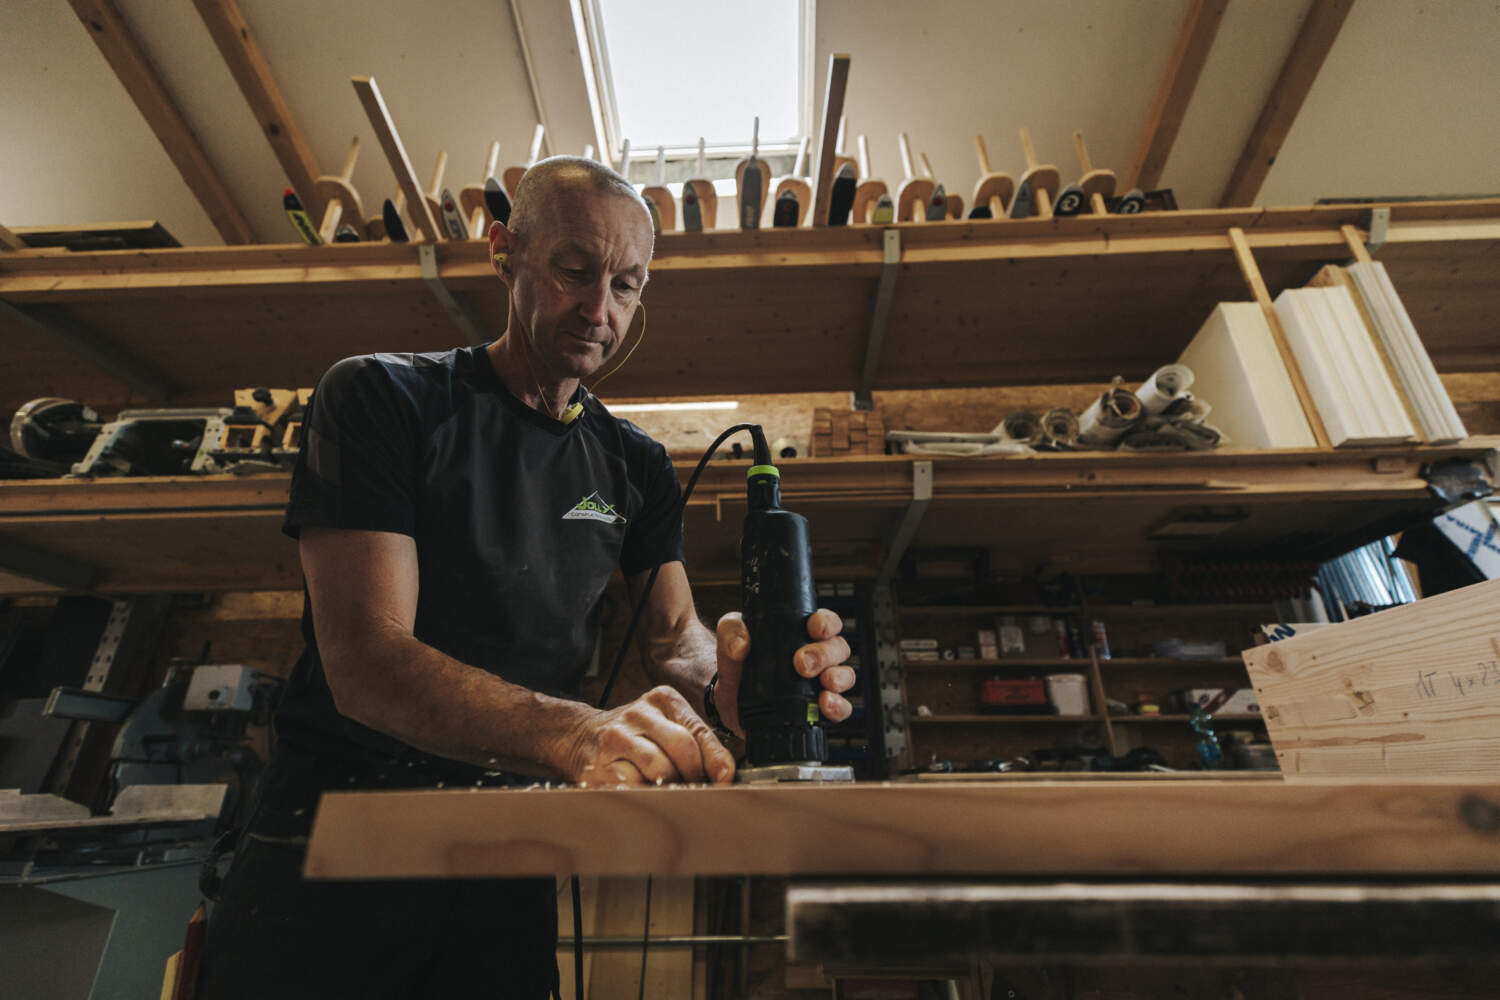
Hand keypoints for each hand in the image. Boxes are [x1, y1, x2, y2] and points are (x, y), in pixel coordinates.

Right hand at [563, 686, 734, 786]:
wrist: (579, 736)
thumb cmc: (634, 736)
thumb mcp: (666, 727)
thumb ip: (696, 744)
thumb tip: (725, 775)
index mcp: (663, 700)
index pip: (699, 730)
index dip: (716, 758)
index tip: (726, 779)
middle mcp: (639, 713)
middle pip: (682, 746)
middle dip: (695, 774)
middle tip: (697, 790)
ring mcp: (617, 736)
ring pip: (659, 768)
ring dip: (672, 787)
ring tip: (672, 793)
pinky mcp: (600, 763)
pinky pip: (634, 785)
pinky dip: (647, 794)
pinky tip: (647, 794)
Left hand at [714, 609, 855, 735]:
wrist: (728, 699)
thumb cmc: (736, 661)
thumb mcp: (729, 637)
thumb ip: (731, 632)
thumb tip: (741, 646)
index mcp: (802, 633)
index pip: (826, 622)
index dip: (827, 623)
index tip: (813, 629)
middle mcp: (818, 656)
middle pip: (839, 648)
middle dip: (825, 654)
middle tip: (802, 663)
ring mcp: (821, 683)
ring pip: (846, 676)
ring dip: (839, 678)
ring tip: (824, 683)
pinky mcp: (818, 710)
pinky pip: (841, 708)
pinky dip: (838, 707)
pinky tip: (825, 705)